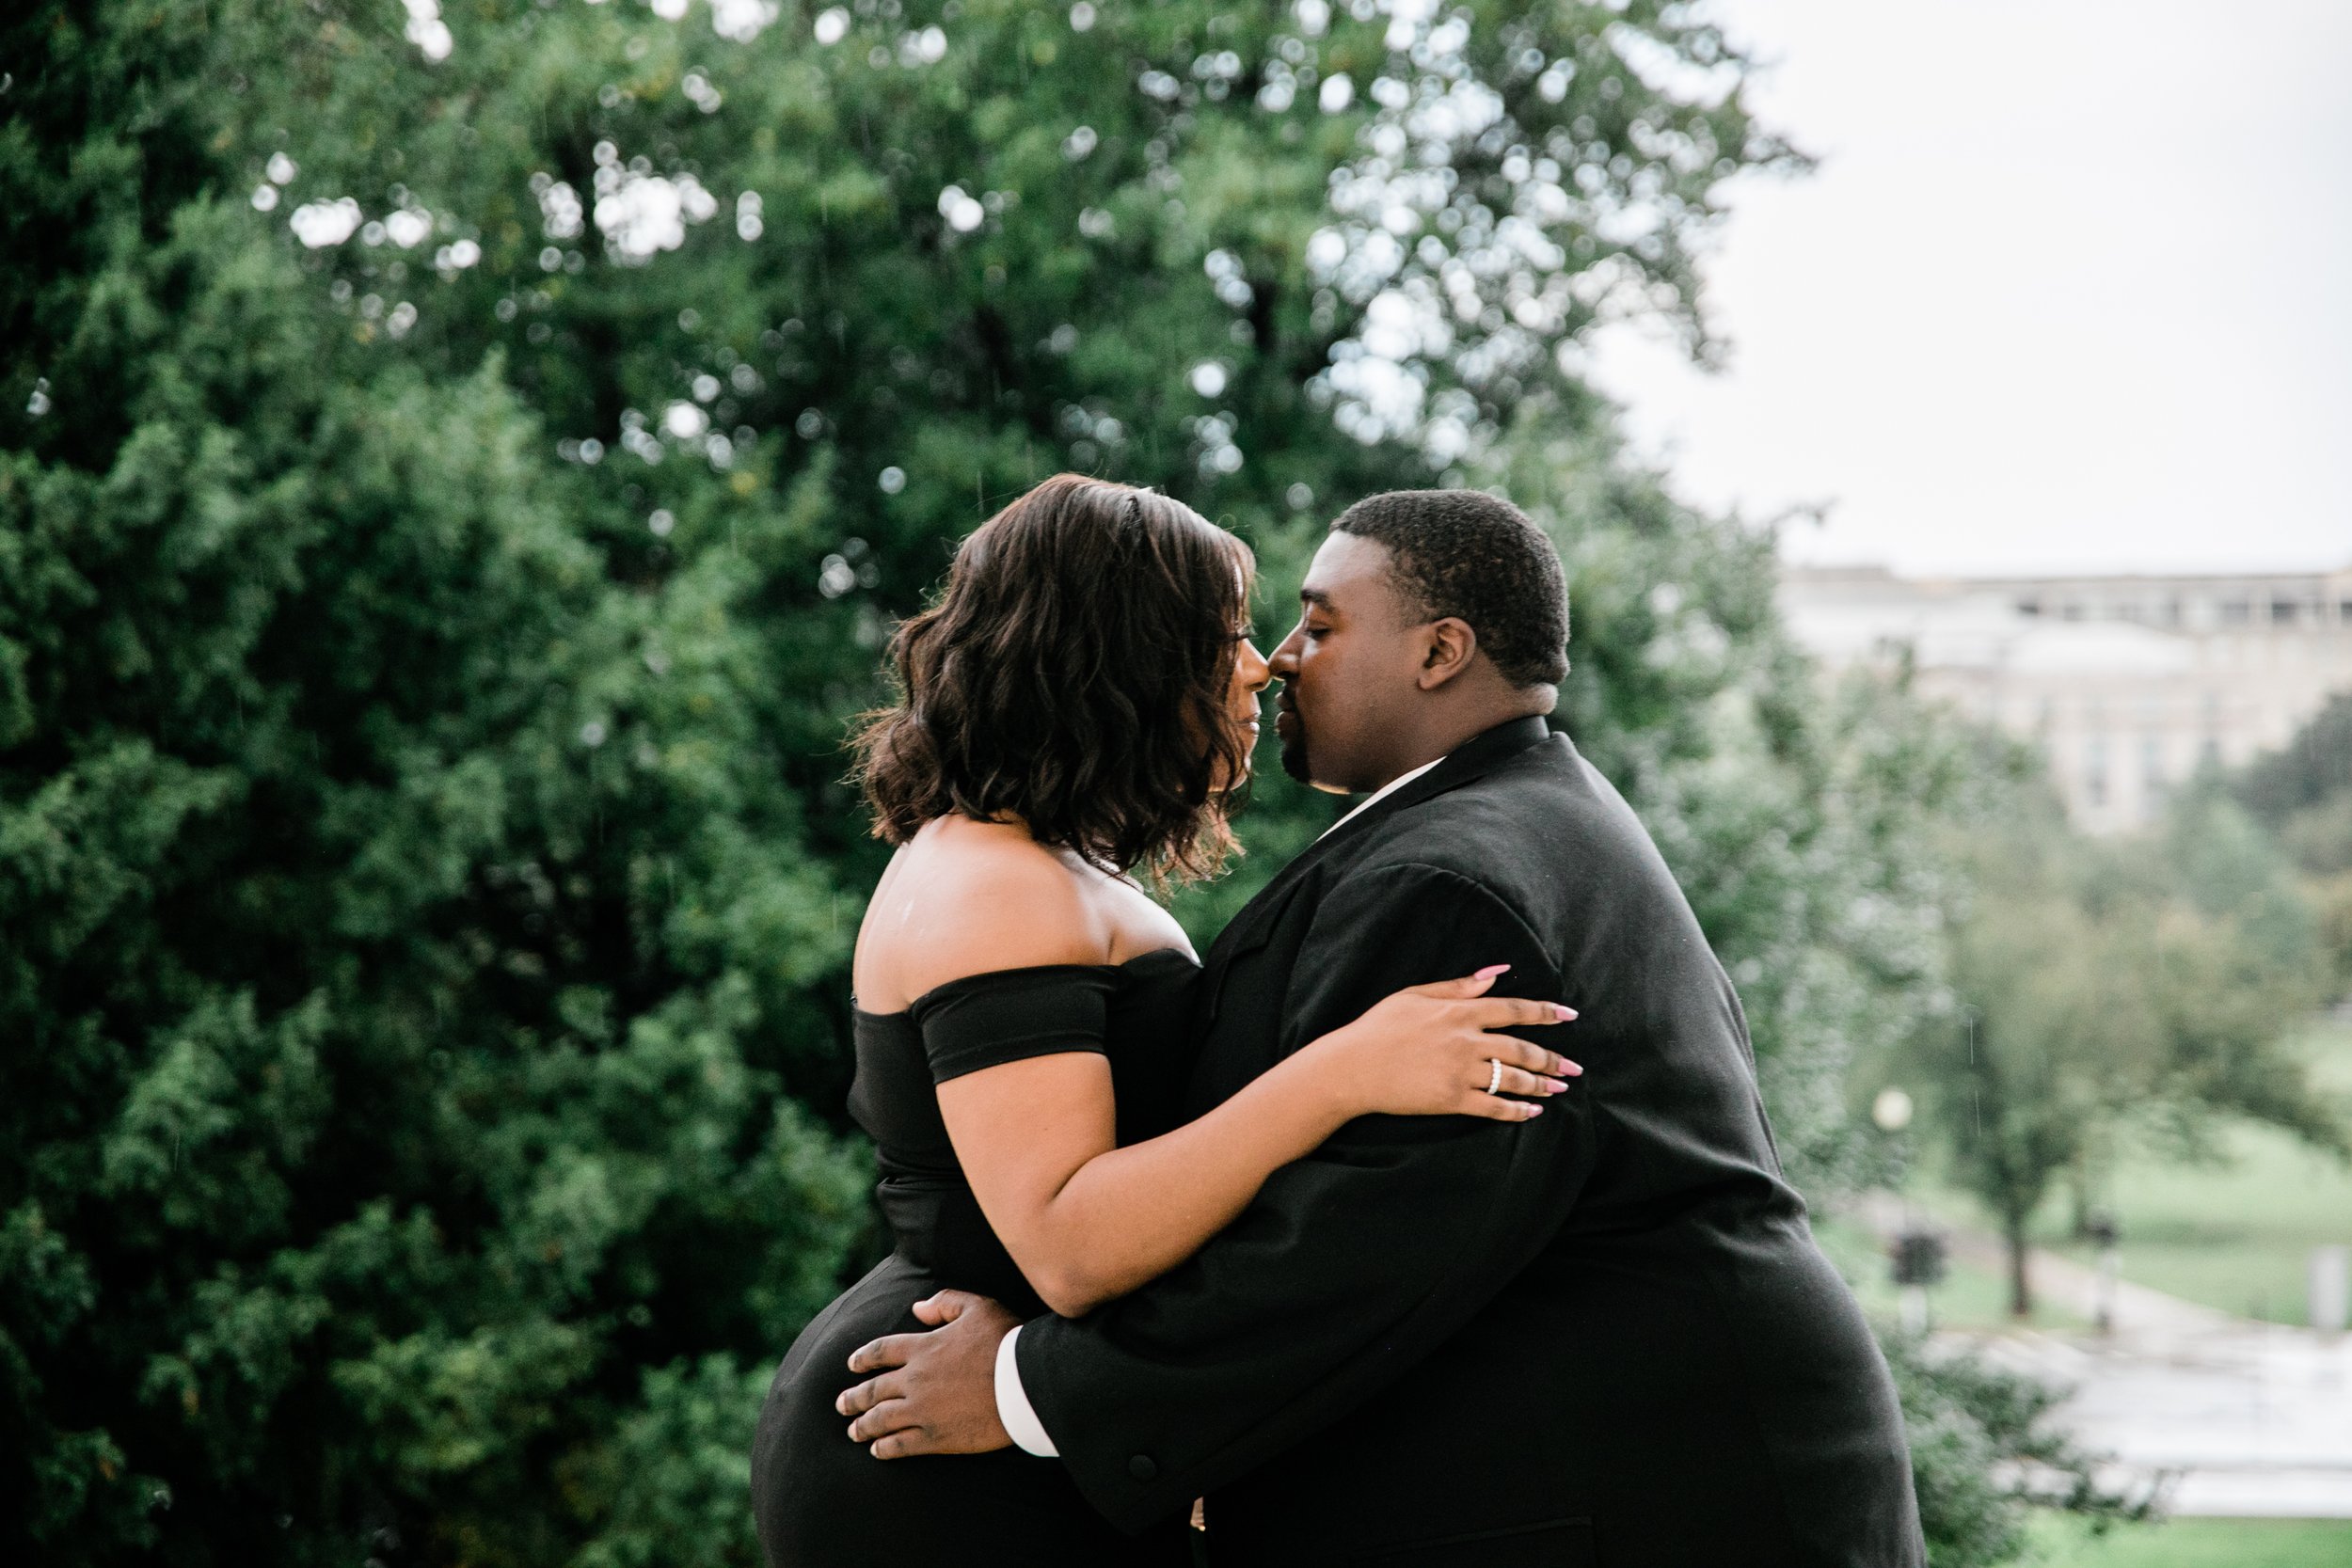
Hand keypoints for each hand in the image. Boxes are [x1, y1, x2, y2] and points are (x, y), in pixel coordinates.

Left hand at [836, 1289, 1020, 1458]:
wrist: (1024, 1383)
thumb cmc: (1006, 1341)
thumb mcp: (978, 1307)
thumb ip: (945, 1302)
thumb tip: (917, 1308)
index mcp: (923, 1347)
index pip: (881, 1351)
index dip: (863, 1358)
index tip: (852, 1365)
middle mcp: (915, 1380)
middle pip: (874, 1389)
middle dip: (854, 1398)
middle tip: (841, 1404)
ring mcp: (923, 1410)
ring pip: (881, 1420)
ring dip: (863, 1426)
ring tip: (853, 1431)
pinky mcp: (936, 1437)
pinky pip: (901, 1445)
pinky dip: (885, 1448)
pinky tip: (877, 1451)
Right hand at [1307, 964, 1580, 1123]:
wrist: (1352, 1067)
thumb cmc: (1378, 1027)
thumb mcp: (1415, 995)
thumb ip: (1458, 986)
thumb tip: (1496, 973)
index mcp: (1459, 1012)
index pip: (1514, 1010)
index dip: (1545, 1014)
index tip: (1569, 1017)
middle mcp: (1467, 1041)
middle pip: (1522, 1049)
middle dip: (1553, 1060)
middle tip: (1574, 1068)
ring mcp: (1461, 1072)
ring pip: (1513, 1079)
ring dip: (1541, 1085)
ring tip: (1559, 1089)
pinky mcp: (1452, 1100)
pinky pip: (1494, 1107)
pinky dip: (1516, 1111)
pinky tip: (1531, 1112)